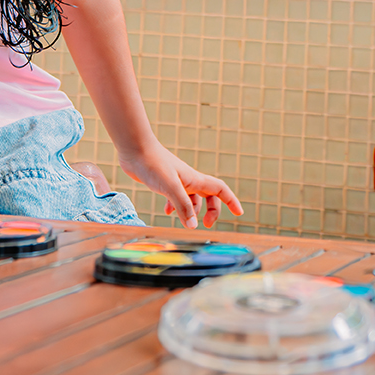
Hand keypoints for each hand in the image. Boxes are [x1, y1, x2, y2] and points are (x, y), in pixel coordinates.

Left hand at [117, 145, 242, 229]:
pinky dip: (175, 206)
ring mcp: (176, 180)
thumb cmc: (153, 164)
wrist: (134, 148)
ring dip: (191, 210)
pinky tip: (167, 211)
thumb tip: (194, 226)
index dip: (231, 201)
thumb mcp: (170, 187)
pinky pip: (175, 196)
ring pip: (191, 198)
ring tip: (184, 221)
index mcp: (194, 179)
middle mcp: (188, 179)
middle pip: (209, 196)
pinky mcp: (163, 182)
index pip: (220, 189)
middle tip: (206, 225)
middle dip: (212, 211)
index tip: (239, 213)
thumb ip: (182, 206)